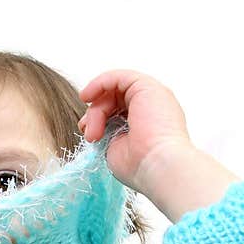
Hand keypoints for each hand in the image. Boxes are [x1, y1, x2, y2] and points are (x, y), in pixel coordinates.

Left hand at [78, 70, 238, 222]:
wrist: (157, 166)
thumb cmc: (138, 166)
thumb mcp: (116, 148)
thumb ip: (107, 133)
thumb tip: (91, 125)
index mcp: (149, 122)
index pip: (119, 110)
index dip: (99, 118)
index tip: (88, 134)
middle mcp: (153, 107)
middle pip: (115, 99)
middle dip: (95, 114)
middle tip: (89, 135)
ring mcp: (152, 95)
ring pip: (114, 90)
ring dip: (97, 109)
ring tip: (93, 132)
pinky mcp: (147, 86)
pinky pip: (117, 77)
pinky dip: (98, 83)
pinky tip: (86, 97)